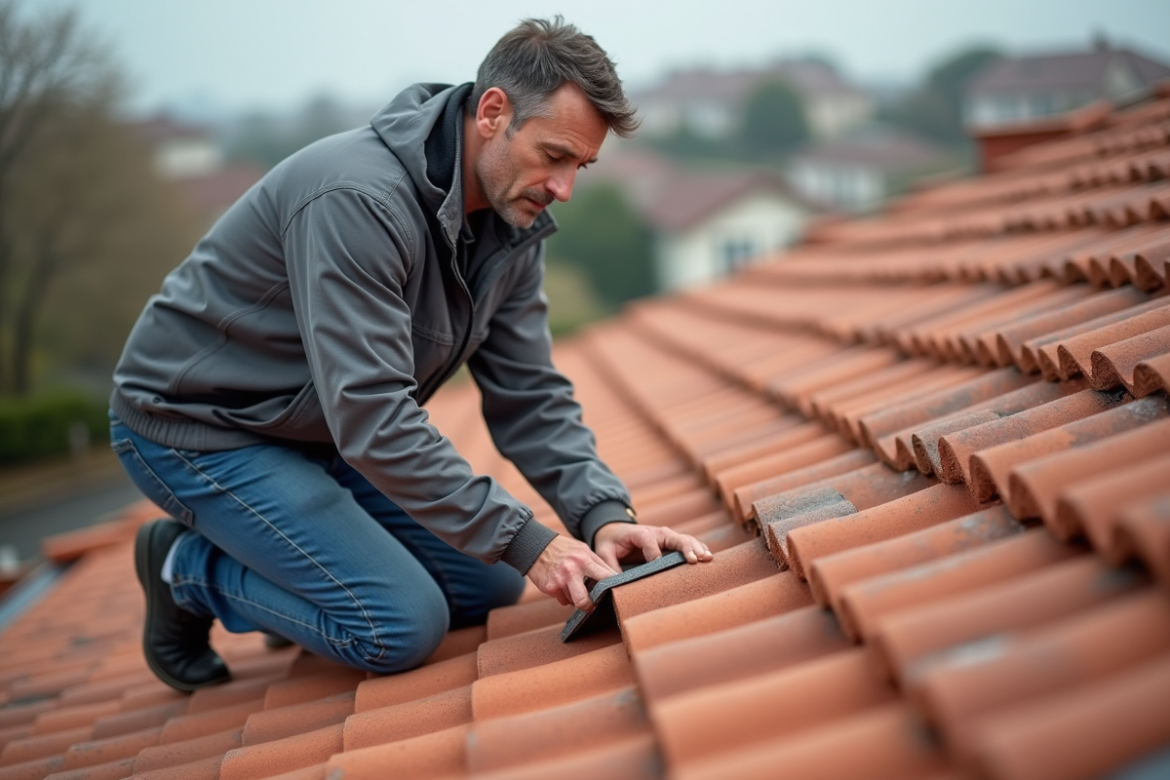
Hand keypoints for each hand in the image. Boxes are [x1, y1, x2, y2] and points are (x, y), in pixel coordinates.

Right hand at [527, 535, 618, 610]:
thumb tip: (615, 579)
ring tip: (572, 586)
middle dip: (589, 606)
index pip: (605, 578)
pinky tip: (561, 585)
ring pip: (574, 602)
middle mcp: (571, 570)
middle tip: (592, 605)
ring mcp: (559, 580)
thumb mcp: (583, 550)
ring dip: (575, 598)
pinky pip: (563, 600)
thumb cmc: (564, 549)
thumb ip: (597, 564)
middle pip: (584, 600)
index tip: (616, 593)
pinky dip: (564, 596)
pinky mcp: (549, 587)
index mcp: (584, 559)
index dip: (613, 588)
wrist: (536, 545)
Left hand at [593, 523, 712, 571]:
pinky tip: (707, 557)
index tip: (657, 565)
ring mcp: (666, 536)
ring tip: (707, 559)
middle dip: (685, 548)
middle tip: (695, 560)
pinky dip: (698, 548)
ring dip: (696, 548)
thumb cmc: (610, 542)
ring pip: (685, 539)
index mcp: (640, 534)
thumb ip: (609, 566)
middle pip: (674, 538)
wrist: (615, 529)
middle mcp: (656, 533)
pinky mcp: (671, 541)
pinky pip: (687, 542)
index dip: (655, 554)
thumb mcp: (604, 552)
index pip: (650, 543)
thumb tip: (615, 585)